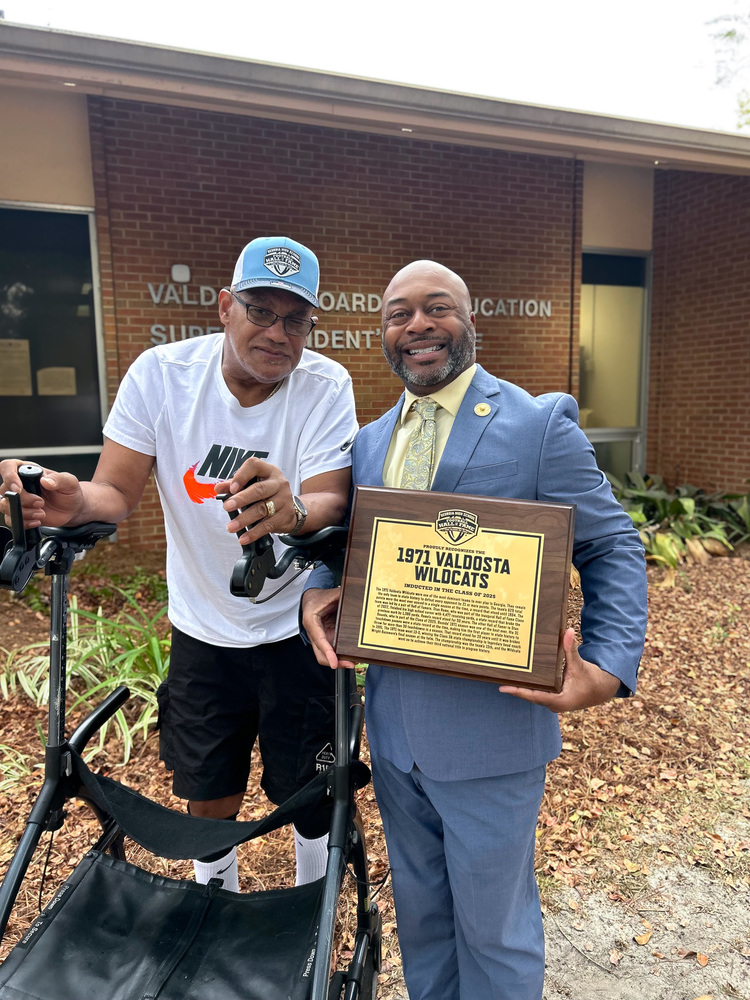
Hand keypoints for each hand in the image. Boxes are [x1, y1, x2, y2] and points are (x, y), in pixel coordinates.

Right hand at [0, 459, 83, 528]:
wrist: (71, 509)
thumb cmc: (69, 492)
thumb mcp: (69, 482)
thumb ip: (59, 479)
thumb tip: (46, 481)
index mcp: (28, 471)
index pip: (8, 467)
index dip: (9, 477)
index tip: (18, 488)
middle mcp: (20, 484)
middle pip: (5, 490)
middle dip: (23, 499)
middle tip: (41, 503)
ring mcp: (18, 500)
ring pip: (5, 506)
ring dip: (23, 512)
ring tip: (41, 513)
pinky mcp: (20, 513)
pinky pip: (10, 519)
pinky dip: (24, 522)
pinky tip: (37, 520)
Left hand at [215, 458, 296, 544]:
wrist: (289, 508)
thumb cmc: (267, 493)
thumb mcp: (252, 484)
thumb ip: (234, 485)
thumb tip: (219, 488)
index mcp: (268, 471)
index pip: (254, 466)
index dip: (242, 476)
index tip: (231, 488)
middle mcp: (278, 483)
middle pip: (259, 490)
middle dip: (241, 499)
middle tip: (227, 507)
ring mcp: (284, 499)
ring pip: (263, 509)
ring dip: (245, 519)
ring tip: (232, 526)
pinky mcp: (285, 515)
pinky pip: (268, 525)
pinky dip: (254, 533)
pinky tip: (244, 537)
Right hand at [301, 587, 354, 669]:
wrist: (311, 599)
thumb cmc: (316, 599)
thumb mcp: (328, 594)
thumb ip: (340, 594)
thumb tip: (354, 592)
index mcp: (311, 622)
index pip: (319, 640)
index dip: (327, 652)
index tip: (334, 662)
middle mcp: (314, 633)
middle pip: (321, 655)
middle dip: (336, 662)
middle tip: (350, 663)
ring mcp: (320, 638)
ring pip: (327, 655)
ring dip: (339, 660)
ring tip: (354, 661)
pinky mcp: (326, 639)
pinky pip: (332, 651)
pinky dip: (340, 655)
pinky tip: (350, 656)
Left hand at [498, 628, 620, 712]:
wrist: (601, 689)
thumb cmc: (591, 679)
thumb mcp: (580, 665)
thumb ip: (571, 649)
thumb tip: (568, 631)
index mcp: (559, 700)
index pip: (534, 696)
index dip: (518, 692)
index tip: (503, 688)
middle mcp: (553, 704)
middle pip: (529, 695)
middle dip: (515, 687)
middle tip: (498, 677)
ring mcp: (552, 701)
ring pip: (532, 694)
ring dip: (520, 686)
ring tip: (503, 676)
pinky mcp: (552, 697)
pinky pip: (536, 692)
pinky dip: (528, 685)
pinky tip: (518, 677)